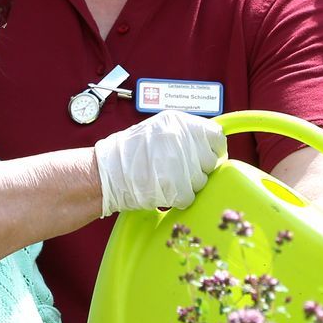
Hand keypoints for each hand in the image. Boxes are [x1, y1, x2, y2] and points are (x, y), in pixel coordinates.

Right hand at [94, 110, 225, 215]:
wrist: (106, 172)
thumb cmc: (130, 152)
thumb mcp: (159, 128)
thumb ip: (186, 133)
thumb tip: (211, 144)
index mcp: (180, 123)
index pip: (216, 137)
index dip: (213, 150)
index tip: (206, 157)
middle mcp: (182, 140)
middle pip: (210, 162)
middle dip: (198, 169)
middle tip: (178, 170)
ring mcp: (179, 163)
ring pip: (201, 181)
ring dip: (187, 185)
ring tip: (166, 179)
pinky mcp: (175, 186)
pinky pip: (189, 197)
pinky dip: (178, 199)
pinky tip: (162, 190)